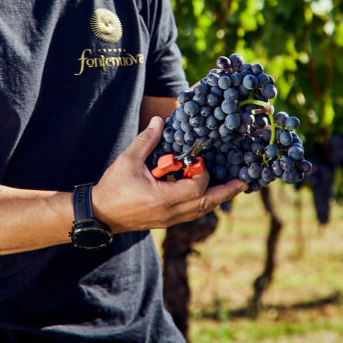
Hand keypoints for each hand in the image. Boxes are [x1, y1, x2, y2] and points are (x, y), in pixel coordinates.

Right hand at [90, 116, 246, 232]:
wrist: (99, 215)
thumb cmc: (112, 187)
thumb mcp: (127, 160)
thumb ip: (146, 140)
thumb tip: (159, 120)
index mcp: (163, 198)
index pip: (197, 188)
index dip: (202, 173)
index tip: (198, 160)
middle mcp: (170, 213)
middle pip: (206, 204)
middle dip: (225, 192)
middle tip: (243, 183)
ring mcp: (168, 220)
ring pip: (200, 211)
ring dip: (215, 199)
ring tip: (231, 189)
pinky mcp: (165, 222)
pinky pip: (191, 214)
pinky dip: (202, 204)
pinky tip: (207, 195)